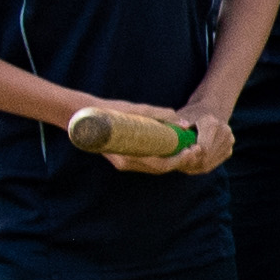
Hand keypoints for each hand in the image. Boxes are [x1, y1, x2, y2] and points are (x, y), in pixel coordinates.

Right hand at [95, 103, 228, 178]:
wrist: (85, 114)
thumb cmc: (110, 111)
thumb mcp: (136, 110)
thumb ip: (160, 115)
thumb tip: (184, 122)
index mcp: (127, 157)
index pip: (160, 165)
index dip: (178, 160)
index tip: (191, 151)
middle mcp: (126, 163)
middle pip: (160, 169)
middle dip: (179, 161)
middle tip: (195, 150)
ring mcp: (124, 163)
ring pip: (154, 167)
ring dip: (172, 161)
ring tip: (188, 149)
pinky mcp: (125, 158)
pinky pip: (147, 163)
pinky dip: (162, 158)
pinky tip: (172, 149)